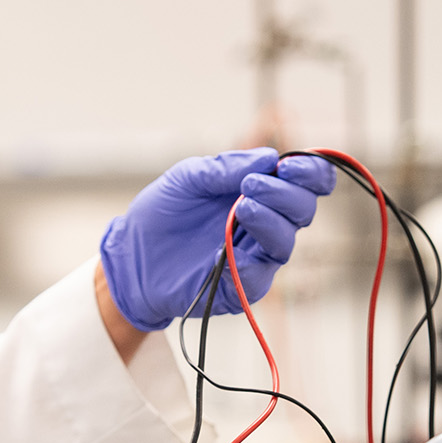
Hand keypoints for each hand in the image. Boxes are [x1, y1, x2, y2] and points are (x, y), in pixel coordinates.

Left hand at [99, 149, 335, 331]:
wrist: (130, 255)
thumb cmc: (161, 214)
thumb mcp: (188, 177)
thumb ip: (226, 167)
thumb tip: (269, 157)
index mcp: (260, 192)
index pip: (306, 182)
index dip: (310, 172)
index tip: (289, 165)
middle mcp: (265, 224)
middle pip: (303, 209)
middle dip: (286, 193)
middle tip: (252, 186)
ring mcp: (255, 256)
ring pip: (286, 241)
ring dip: (271, 219)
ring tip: (241, 207)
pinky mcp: (241, 285)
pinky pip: (261, 274)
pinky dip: (251, 256)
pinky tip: (227, 241)